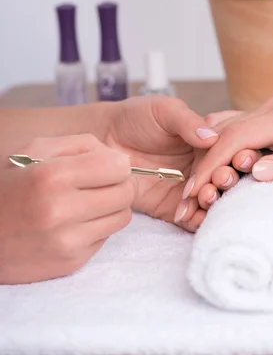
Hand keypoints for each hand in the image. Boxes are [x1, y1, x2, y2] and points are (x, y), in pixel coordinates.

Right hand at [0, 134, 132, 283]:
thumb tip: (120, 159)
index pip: (119, 167)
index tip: (104, 166)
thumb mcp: (35, 150)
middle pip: (126, 193)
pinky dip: (96, 228)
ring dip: (111, 207)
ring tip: (87, 202)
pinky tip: (74, 223)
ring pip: (122, 217)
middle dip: (118, 184)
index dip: (116, 164)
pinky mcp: (70, 263)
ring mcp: (66, 241)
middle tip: (99, 184)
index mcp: (52, 176)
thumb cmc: (11, 185)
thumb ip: (80, 145)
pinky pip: (105, 238)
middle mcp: (60, 210)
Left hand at [104, 96, 241, 231]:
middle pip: (225, 181)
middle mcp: (202, 167)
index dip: (236, 158)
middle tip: (218, 182)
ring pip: (210, 203)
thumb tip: (211, 137)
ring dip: (213, 205)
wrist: (105, 137)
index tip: (236, 161)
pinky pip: (190, 219)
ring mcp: (188, 189)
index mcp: (207, 143)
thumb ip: (187, 122)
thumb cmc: (137, 116)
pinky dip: (196, 221)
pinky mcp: (172, 207)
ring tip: (204, 199)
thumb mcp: (165, 110)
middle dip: (226, 184)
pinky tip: (192, 216)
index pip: (230, 153)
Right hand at [182, 97, 272, 203]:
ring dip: (204, 164)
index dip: (213, 163)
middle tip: (186, 204)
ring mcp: (266, 114)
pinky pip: (230, 136)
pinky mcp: (263, 124)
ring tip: (192, 198)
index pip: (239, 135)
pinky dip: (214, 158)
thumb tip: (257, 170)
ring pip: (221, 133)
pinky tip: (207, 181)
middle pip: (224, 134)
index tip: (197, 192)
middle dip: (202, 168)